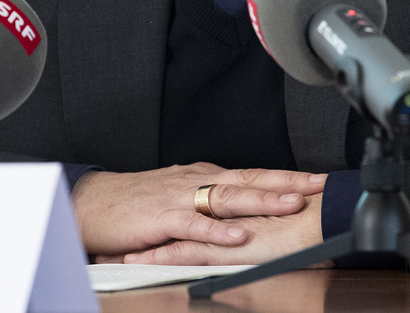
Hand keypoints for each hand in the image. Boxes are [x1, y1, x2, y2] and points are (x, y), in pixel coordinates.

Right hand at [120, 193, 324, 265]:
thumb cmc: (135, 204)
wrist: (91, 204)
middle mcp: (196, 182)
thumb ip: (210, 203)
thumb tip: (244, 208)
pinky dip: (218, 231)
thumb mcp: (180, 198)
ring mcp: (179, 199)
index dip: (286, 175)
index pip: (252, 173)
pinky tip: (239, 236)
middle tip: (318, 185)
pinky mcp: (161, 220)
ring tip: (291, 203)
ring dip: (261, 199)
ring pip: (227, 197)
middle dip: (286, 181)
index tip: (317, 179)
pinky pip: (194, 225)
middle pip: (249, 178)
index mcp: (203, 177)